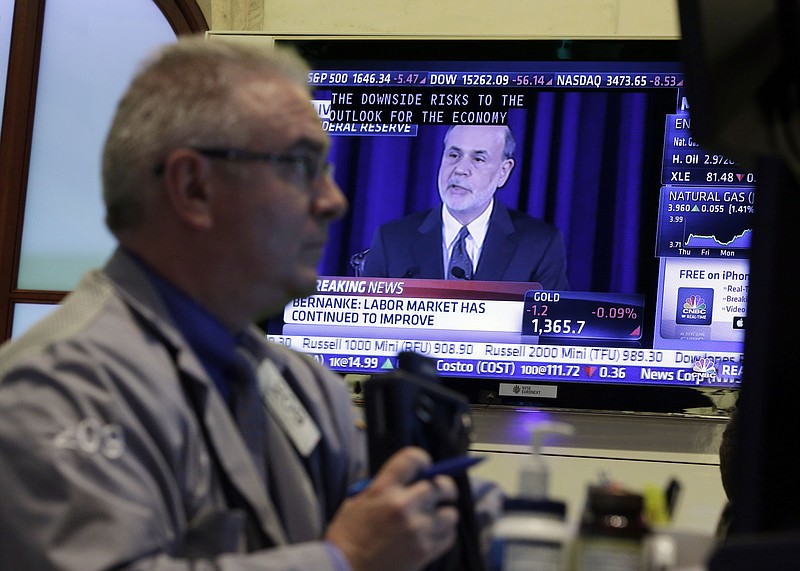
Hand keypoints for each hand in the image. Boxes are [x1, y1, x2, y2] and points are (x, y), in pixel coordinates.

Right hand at [325, 447, 458, 570]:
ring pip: (450, 513)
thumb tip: (408, 477)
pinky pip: (449, 536)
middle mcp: (402, 506)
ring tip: (434, 518)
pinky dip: (444, 533)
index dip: (422, 460)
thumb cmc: (348, 537)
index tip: (425, 467)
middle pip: (440, 485)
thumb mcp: (356, 502)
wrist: (345, 570)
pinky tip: (432, 533)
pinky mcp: (424, 551)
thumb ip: (382, 487)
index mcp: (383, 489)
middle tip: (441, 491)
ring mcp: (416, 529)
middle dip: (442, 487)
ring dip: (444, 514)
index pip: (413, 459)